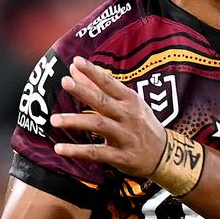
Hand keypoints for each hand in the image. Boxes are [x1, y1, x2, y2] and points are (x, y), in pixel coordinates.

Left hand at [50, 56, 166, 177]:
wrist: (165, 155)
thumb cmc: (141, 123)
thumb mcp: (128, 104)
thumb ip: (101, 88)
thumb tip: (75, 69)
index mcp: (131, 100)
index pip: (110, 83)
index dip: (93, 72)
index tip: (76, 61)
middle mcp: (129, 116)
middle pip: (102, 101)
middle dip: (83, 91)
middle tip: (65, 82)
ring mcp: (126, 136)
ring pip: (98, 125)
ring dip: (75, 121)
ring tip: (54, 120)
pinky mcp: (121, 157)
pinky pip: (96, 153)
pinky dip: (77, 151)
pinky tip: (59, 148)